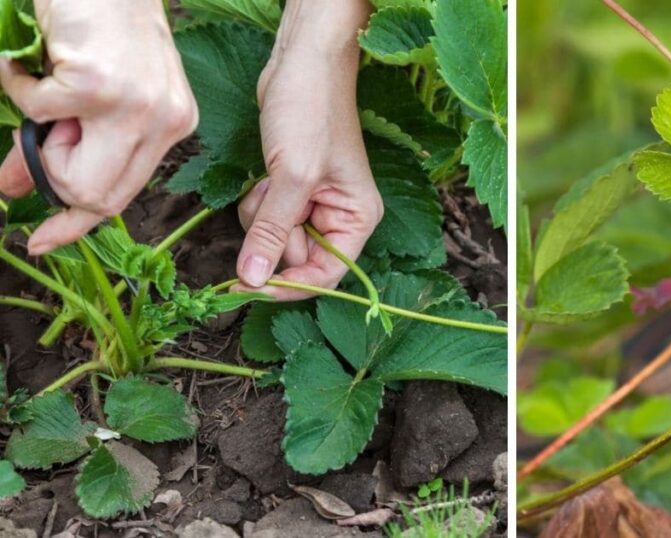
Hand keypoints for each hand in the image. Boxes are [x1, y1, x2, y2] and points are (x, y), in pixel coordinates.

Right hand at [0, 0, 196, 253]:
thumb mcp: (93, 92)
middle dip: (54, 179)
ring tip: (49, 89)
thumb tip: (15, 189)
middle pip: (99, 197)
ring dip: (39, 137)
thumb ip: (66, 143)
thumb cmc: (98, 22)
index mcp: (171, 125)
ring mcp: (134, 107)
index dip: (78, 222)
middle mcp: (163, 121)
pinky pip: (36, 112)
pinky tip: (32, 60)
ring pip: (70, 172)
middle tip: (41, 135)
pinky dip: (17, 85)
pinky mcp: (97, 86)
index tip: (42, 242)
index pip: (124, 193)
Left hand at [234, 1, 380, 300]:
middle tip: (269, 198)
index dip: (289, 286)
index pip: (326, 275)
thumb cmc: (311, 113)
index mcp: (357, 219)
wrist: (301, 63)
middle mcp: (339, 217)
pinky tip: (263, 175)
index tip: (248, 288)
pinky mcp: (291, 190)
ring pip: (275, 239)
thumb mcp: (292, 177)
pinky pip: (266, 217)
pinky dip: (257, 202)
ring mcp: (314, 205)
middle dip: (273, 235)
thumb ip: (272, 233)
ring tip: (267, 180)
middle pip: (296, 258)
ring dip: (260, 217)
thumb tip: (251, 282)